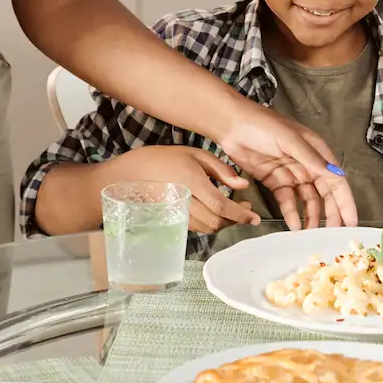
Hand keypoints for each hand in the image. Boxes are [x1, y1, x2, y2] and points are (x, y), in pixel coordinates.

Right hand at [111, 145, 258, 233]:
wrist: (128, 175)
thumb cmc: (162, 159)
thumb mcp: (194, 154)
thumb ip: (221, 169)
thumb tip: (242, 185)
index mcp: (192, 182)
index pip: (222, 206)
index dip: (241, 214)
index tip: (254, 218)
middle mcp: (185, 202)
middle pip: (216, 222)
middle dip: (235, 221)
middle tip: (247, 212)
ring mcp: (177, 214)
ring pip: (207, 228)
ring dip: (223, 224)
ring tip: (233, 212)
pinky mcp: (172, 220)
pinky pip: (196, 227)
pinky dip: (210, 224)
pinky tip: (214, 213)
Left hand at [214, 99, 357, 230]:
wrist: (231, 125)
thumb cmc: (262, 124)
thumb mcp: (290, 139)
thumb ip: (312, 158)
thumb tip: (335, 175)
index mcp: (316, 151)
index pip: (336, 181)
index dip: (345, 202)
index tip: (351, 221)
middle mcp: (307, 163)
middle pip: (324, 193)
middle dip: (330, 213)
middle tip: (332, 233)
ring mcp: (291, 173)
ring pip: (307, 200)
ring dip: (310, 216)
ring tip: (310, 233)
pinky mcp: (275, 181)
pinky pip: (287, 200)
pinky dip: (291, 213)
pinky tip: (293, 224)